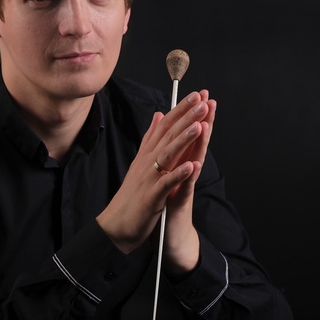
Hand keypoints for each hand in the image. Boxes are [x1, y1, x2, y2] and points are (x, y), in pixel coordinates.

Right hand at [96, 90, 215, 266]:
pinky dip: (178, 174)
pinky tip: (191, 166)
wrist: (118, 224)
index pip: (165, 126)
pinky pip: (166, 184)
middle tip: (202, 101)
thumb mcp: (141, 162)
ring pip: (168, 155)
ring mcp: (150, 178)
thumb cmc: (132, 194)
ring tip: (200, 125)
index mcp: (148, 153)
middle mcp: (148, 162)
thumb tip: (158, 115)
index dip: (181, 110)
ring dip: (184, 140)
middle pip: (168, 135)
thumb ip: (150, 138)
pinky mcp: (151, 197)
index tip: (196, 95)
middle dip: (186, 118)